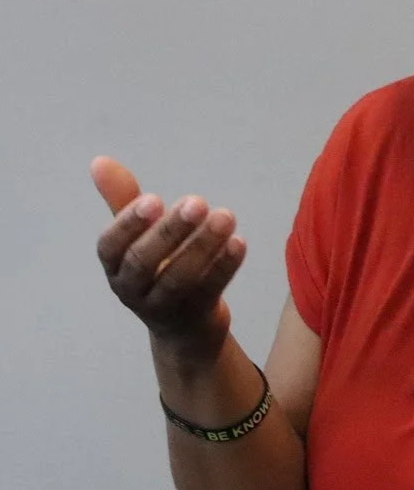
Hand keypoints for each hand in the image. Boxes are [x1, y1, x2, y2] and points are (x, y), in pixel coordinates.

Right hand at [92, 156, 246, 347]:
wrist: (184, 328)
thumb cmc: (157, 270)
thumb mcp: (138, 237)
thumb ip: (123, 200)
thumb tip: (99, 161)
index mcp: (114, 266)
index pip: (111, 246)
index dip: (129, 223)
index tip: (155, 199)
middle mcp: (132, 289)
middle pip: (144, 262)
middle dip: (171, 231)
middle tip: (198, 202)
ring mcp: (163, 307)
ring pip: (179, 278)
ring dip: (203, 245)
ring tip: (226, 216)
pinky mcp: (195, 316)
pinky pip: (210, 290)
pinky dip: (224, 266)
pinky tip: (239, 242)